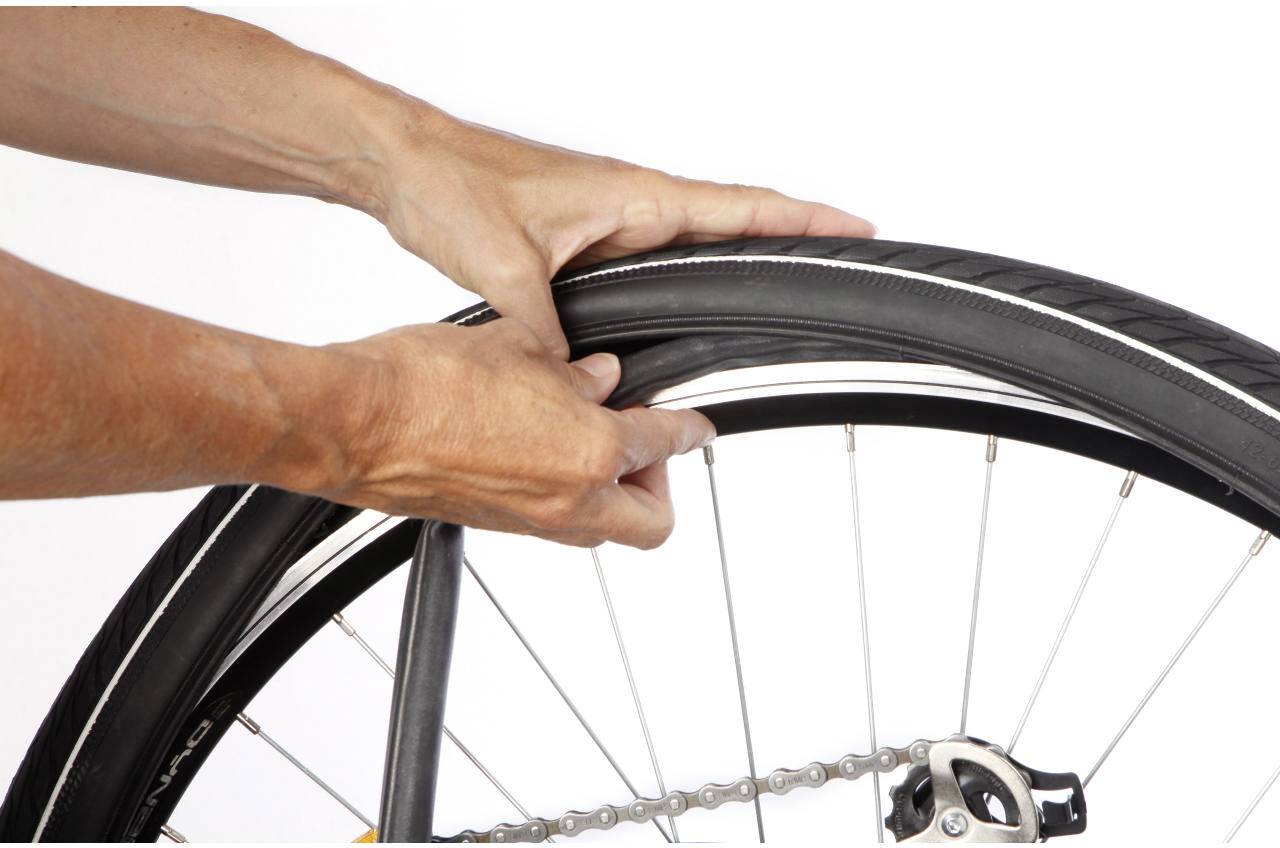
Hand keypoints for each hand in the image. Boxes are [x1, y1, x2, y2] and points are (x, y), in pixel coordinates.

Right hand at [316, 319, 713, 547]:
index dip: (688, 430)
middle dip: (660, 486)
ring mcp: (530, 522)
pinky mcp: (493, 525)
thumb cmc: (423, 384)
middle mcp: (569, 499)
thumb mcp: (519, 351)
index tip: (696, 425)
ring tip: (588, 440)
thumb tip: (599, 377)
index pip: (664, 444)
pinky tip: (539, 447)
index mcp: (590, 451)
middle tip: (644, 446)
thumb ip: (572, 371)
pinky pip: (552, 521)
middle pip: (651, 522)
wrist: (353, 423)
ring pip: (601, 528)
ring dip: (611, 493)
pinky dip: (564, 492)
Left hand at [367, 106, 875, 358]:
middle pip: (728, 222)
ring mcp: (607, 219)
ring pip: (688, 242)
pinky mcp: (581, 236)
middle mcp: (628, 204)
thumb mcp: (505, 266)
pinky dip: (677, 275)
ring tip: (775, 284)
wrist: (407, 165)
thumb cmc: (453, 183)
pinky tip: (680, 299)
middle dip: (785, 237)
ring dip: (733, 255)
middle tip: (836, 257)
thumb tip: (568, 376)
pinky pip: (647, 259)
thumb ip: (547, 329)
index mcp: (631, 196)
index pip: (737, 206)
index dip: (801, 218)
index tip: (852, 226)